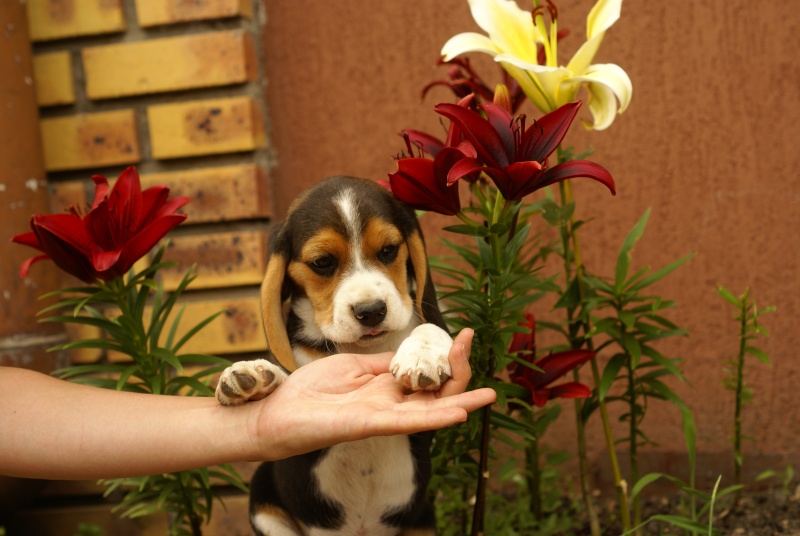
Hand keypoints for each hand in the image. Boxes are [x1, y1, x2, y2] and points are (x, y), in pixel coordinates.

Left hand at [249, 328, 494, 459]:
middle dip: (459, 370)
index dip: (449, 357)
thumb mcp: (353, 366)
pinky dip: (437, 417)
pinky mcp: (370, 425)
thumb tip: (409, 352)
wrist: (280, 409)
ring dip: (461, 402)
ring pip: (432, 413)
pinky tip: (460, 412)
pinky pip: (409, 422)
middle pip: (438, 394)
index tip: (463, 332)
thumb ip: (383, 363)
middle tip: (469, 342)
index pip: (430, 377)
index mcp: (388, 390)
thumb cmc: (312, 390)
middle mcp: (392, 406)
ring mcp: (383, 417)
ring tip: (489, 394)